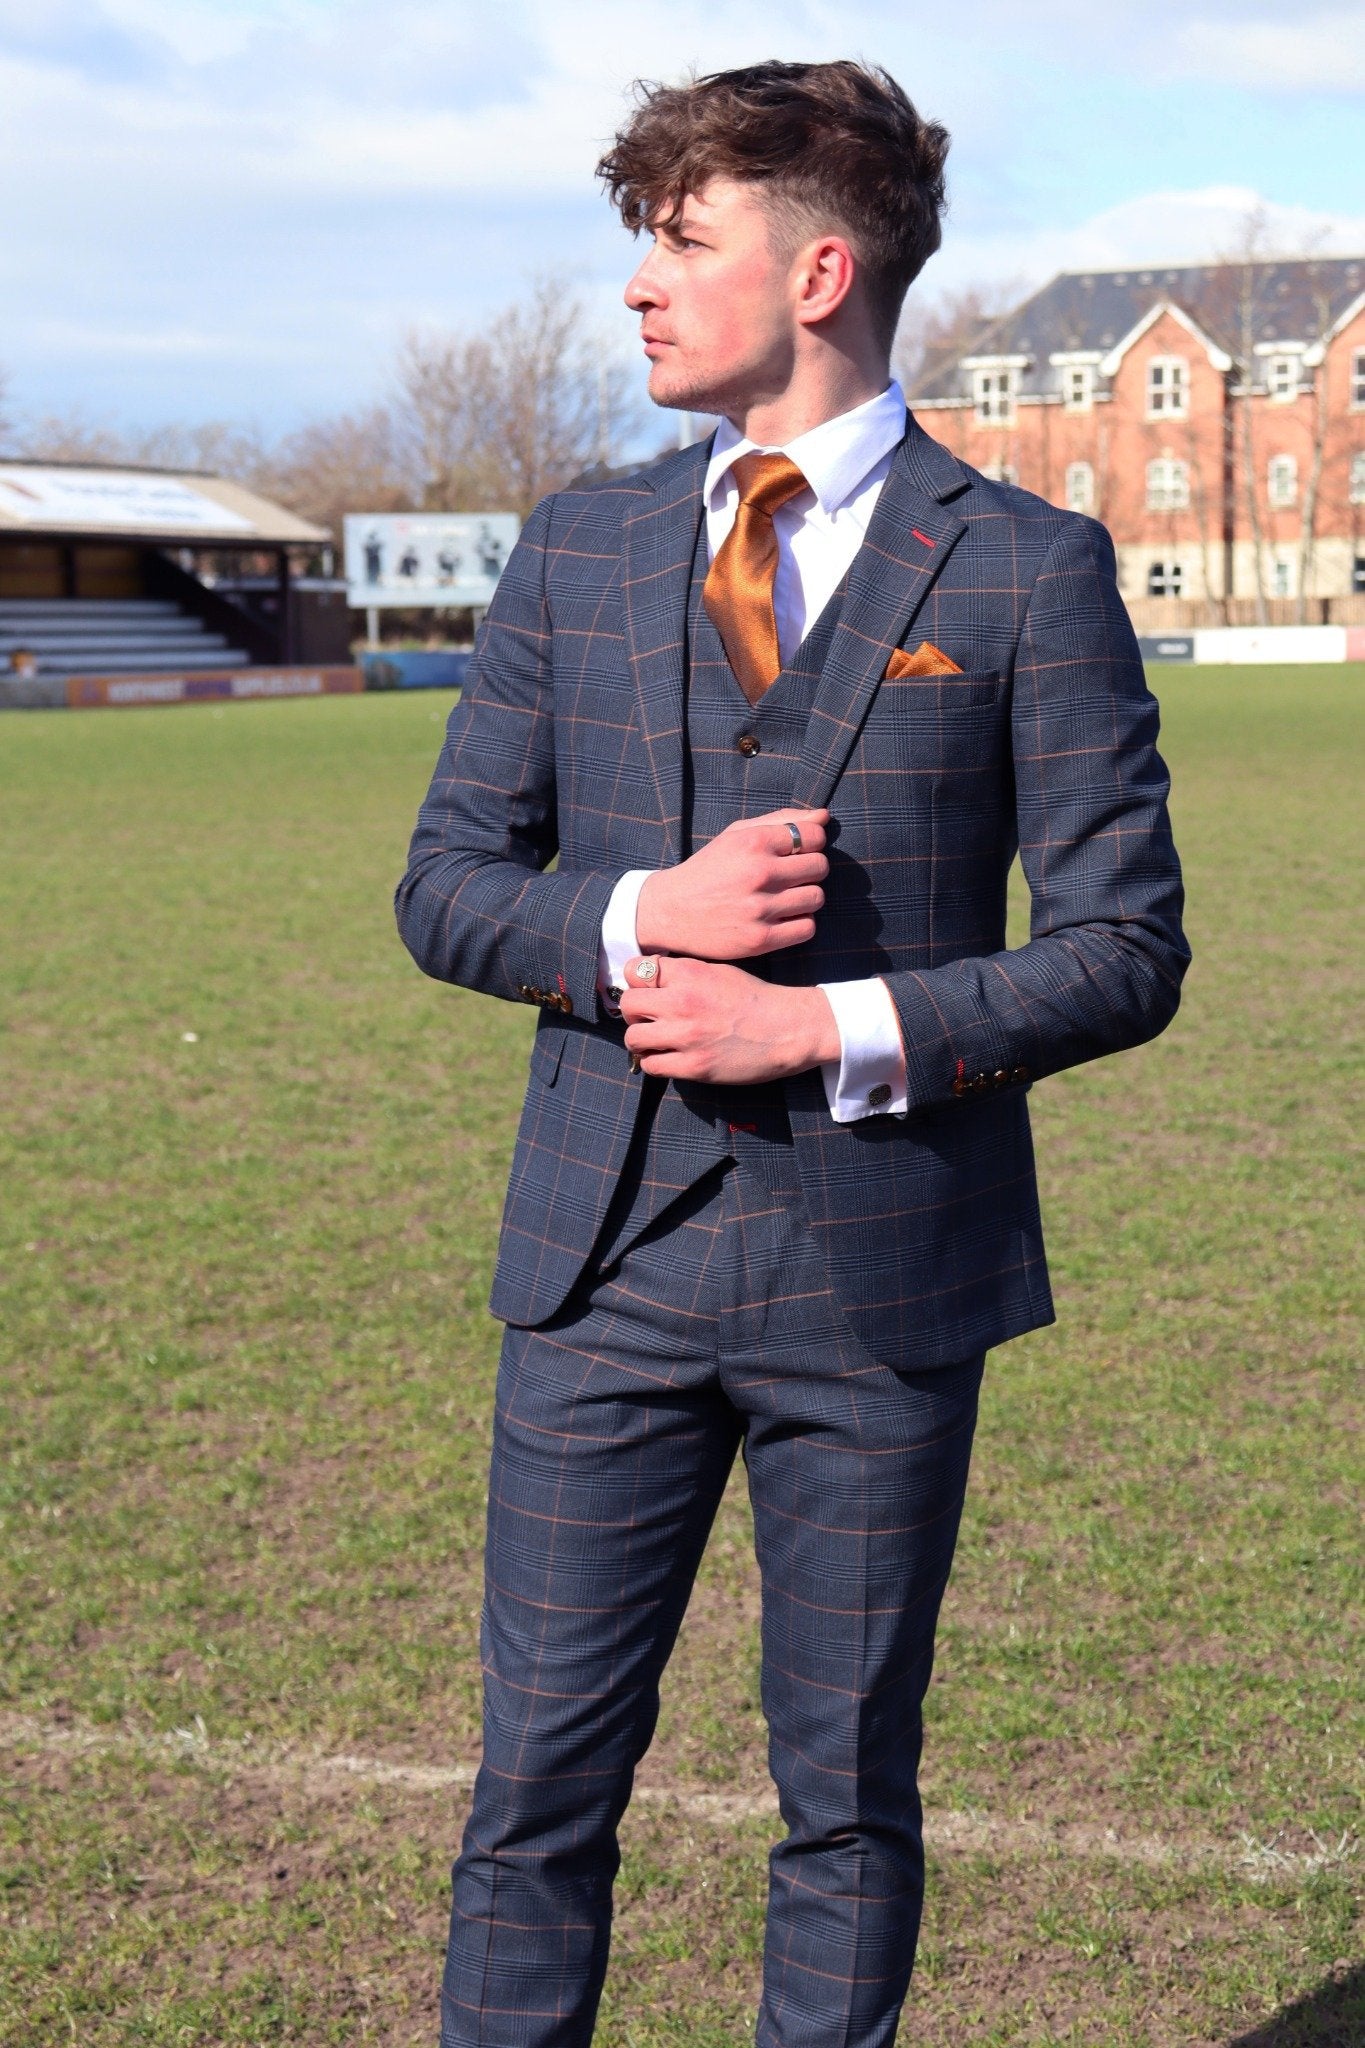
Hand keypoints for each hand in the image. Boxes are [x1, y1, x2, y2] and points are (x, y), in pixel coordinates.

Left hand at [619, 955, 840, 1085]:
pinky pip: (651, 1066)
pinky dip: (655, 1062)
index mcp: (689, 973)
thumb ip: (683, 973)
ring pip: (633, 1038)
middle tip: (648, 1018)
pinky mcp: (695, 1066)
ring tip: (658, 1040)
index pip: (635, 971)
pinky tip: (669, 1057)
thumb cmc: (756, 999)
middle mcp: (683, 1001)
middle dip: (634, 1012)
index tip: (646, 991)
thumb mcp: (719, 970)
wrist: (789, 1028)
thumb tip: (649, 979)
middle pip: (627, 1004)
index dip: (636, 982)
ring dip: (642, 1040)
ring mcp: (687, 1036)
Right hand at [635, 808, 829, 960]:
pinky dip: (800, 923)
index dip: (811, 843)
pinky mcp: (761, 939)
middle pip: (820, 867)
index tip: (796, 852)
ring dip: (805, 897)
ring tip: (784, 898)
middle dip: (810, 870)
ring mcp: (760, 908)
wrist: (670, 911)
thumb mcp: (736, 835)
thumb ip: (781, 821)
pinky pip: (808, 928)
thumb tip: (825, 815)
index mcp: (754, 842)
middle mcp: (759, 873)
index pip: (815, 835)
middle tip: (790, 877)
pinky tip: (782, 918)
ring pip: (817, 897)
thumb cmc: (709, 869)